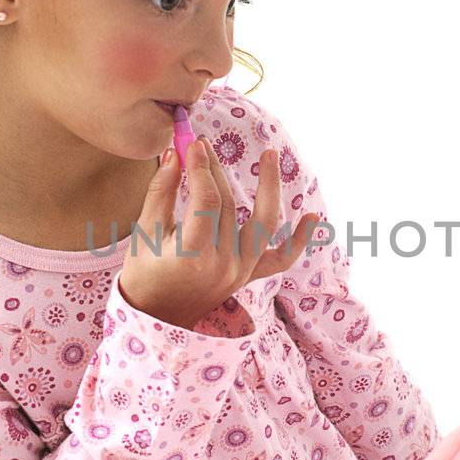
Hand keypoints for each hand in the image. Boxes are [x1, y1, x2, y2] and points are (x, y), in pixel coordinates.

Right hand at [118, 134, 323, 329]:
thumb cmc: (144, 273)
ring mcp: (241, 271)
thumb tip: (176, 153)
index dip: (200, 168)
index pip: (206, 200)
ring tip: (270, 155)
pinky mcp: (249, 275)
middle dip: (215, 169)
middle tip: (203, 144)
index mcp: (192, 256)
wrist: (157, 315)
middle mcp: (223, 265)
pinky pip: (281, 259)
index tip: (192, 145)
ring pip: (262, 223)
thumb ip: (161, 192)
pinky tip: (315, 217)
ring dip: (270, 187)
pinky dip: (300, 240)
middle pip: (227, 205)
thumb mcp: (145, 232)